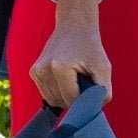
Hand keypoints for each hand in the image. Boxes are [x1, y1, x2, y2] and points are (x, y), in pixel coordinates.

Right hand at [30, 0, 110, 116]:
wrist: (74, 25)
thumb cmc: (90, 47)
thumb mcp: (103, 67)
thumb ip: (103, 91)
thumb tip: (94, 111)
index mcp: (59, 67)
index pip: (72, 100)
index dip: (86, 101)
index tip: (94, 92)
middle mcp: (43, 69)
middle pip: (61, 102)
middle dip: (75, 99)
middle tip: (86, 82)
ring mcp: (36, 71)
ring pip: (53, 101)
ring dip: (66, 97)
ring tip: (76, 79)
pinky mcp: (34, 72)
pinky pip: (48, 94)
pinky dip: (59, 91)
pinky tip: (67, 78)